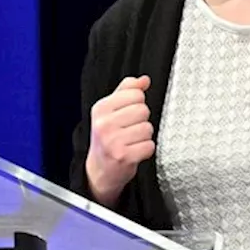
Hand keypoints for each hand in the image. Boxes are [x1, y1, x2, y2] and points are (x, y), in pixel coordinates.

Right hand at [85, 75, 154, 205]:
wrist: (100, 169)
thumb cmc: (108, 137)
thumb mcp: (111, 110)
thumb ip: (127, 91)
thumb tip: (144, 80)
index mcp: (101, 108)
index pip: (135, 93)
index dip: (137, 103)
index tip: (128, 113)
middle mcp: (104, 124)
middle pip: (143, 110)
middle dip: (141, 120)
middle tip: (130, 129)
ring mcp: (113, 141)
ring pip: (148, 128)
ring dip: (144, 136)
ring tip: (132, 140)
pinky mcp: (124, 157)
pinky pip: (150, 145)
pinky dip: (146, 149)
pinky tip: (134, 151)